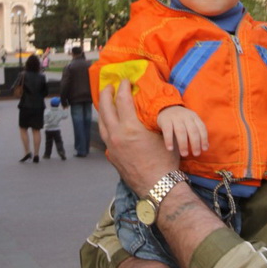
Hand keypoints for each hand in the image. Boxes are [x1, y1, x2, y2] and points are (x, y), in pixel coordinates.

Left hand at [98, 79, 178, 195]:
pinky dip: (106, 126)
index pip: (122, 100)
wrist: (157, 186)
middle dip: (106, 94)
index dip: (123, 87)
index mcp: (130, 128)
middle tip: (109, 86)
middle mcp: (116, 136)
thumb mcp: (162, 135)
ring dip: (103, 110)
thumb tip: (148, 108)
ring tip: (106, 103)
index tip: (125, 81)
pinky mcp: (112, 156)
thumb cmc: (165, 161)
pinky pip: (105, 136)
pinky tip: (110, 124)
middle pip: (105, 109)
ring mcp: (112, 147)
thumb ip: (151, 120)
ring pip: (102, 123)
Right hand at [157, 106, 208, 156]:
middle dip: (195, 143)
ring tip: (184, 154)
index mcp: (194, 117)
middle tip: (196, 154)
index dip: (204, 139)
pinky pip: (167, 131)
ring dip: (183, 144)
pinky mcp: (165, 120)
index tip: (204, 149)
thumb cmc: (181, 120)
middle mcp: (186, 116)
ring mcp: (175, 118)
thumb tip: (206, 147)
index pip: (201, 128)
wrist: (166, 108)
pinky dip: (169, 140)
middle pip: (192, 130)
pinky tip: (170, 149)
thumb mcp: (191, 123)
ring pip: (181, 131)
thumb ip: (198, 134)